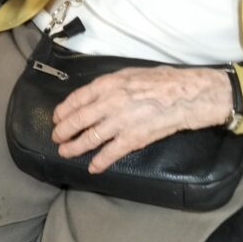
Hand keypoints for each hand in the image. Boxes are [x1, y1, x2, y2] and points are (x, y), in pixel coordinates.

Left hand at [51, 66, 232, 172]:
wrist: (186, 95)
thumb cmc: (161, 81)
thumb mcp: (130, 74)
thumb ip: (110, 85)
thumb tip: (95, 94)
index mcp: (108, 84)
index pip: (76, 99)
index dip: (63, 110)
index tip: (56, 117)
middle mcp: (109, 102)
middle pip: (78, 120)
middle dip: (64, 131)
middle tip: (57, 137)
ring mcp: (120, 122)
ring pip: (90, 138)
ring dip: (75, 147)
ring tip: (66, 152)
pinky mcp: (133, 138)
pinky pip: (110, 152)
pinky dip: (99, 162)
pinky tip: (93, 167)